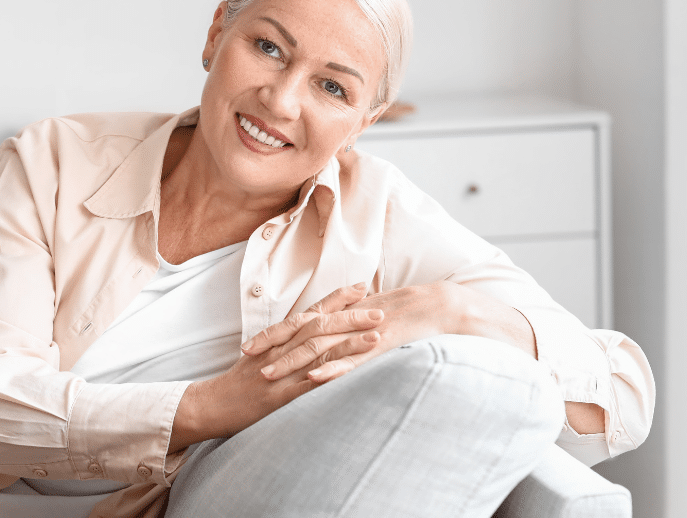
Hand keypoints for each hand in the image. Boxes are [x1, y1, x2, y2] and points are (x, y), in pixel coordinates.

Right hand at [169, 284, 382, 450]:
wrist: (212, 403)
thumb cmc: (241, 380)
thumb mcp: (266, 354)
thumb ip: (289, 342)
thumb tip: (314, 331)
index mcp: (280, 338)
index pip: (313, 311)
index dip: (338, 298)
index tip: (362, 287)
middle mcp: (282, 349)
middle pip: (320, 326)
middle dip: (352, 317)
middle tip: (381, 312)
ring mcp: (281, 371)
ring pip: (318, 352)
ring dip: (349, 343)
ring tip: (376, 337)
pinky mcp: (278, 396)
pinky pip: (306, 386)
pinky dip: (327, 377)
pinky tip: (349, 374)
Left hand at [246, 281, 536, 384]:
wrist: (440, 306)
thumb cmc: (409, 313)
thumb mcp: (372, 316)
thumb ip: (350, 324)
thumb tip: (332, 335)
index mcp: (345, 313)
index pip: (302, 322)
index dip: (276, 333)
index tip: (251, 344)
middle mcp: (348, 321)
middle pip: (302, 332)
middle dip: (273, 344)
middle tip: (245, 357)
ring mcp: (362, 334)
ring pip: (321, 348)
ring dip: (293, 361)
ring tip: (268, 374)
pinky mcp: (380, 346)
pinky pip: (353, 360)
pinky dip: (333, 368)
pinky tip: (314, 379)